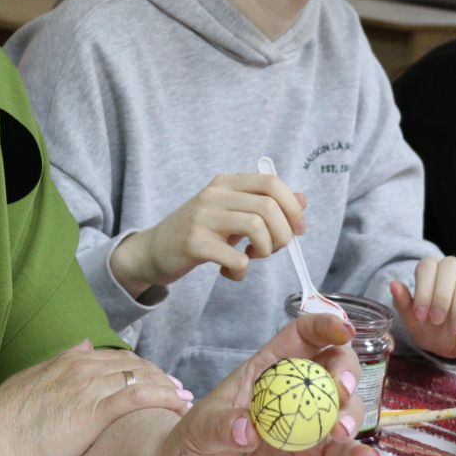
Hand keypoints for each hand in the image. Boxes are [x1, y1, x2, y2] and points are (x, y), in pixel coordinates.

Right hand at [0, 341, 191, 455]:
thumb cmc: (3, 422)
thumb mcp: (30, 380)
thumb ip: (59, 363)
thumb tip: (83, 345)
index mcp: (67, 360)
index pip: (115, 357)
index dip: (139, 369)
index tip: (155, 379)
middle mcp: (81, 366)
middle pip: (133, 365)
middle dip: (159, 376)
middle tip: (179, 389)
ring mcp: (89, 387)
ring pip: (141, 378)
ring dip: (167, 387)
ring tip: (185, 399)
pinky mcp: (94, 410)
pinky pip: (139, 398)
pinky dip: (163, 399)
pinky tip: (179, 408)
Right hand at [110, 174, 305, 295]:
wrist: (152, 250)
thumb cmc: (198, 233)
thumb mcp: (231, 212)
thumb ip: (265, 204)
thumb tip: (302, 200)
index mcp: (226, 183)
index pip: (272, 183)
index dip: (293, 207)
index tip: (296, 230)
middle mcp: (214, 194)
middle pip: (269, 206)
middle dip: (282, 234)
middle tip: (271, 249)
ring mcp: (203, 217)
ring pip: (257, 227)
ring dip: (265, 250)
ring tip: (251, 257)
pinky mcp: (194, 243)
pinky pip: (236, 258)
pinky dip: (242, 271)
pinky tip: (231, 272)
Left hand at [148, 313, 378, 455]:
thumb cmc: (192, 445)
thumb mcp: (199, 431)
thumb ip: (221, 427)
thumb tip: (246, 430)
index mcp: (267, 370)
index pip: (301, 337)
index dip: (324, 326)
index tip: (343, 330)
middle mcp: (295, 393)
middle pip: (333, 367)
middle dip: (345, 370)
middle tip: (340, 389)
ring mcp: (308, 427)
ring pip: (344, 408)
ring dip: (351, 414)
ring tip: (342, 432)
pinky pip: (340, 454)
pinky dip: (356, 455)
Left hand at [389, 258, 455, 357]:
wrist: (447, 347)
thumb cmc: (427, 327)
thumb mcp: (412, 319)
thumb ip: (402, 302)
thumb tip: (393, 284)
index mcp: (430, 271)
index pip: (427, 266)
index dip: (424, 289)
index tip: (420, 315)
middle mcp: (451, 270)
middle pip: (450, 265)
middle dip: (442, 294)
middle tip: (436, 320)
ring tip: (453, 330)